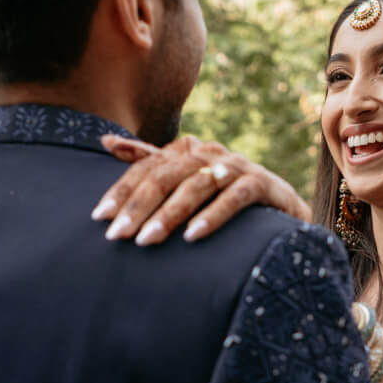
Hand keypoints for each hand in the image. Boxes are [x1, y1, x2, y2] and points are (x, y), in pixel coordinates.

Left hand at [94, 134, 308, 243]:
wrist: (283, 212)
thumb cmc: (225, 197)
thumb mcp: (187, 179)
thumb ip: (150, 161)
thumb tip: (105, 141)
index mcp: (188, 150)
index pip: (147, 167)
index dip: (122, 190)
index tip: (99, 217)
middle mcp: (210, 153)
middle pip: (167, 176)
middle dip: (139, 207)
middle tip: (117, 236)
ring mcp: (237, 167)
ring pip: (196, 187)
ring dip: (169, 215)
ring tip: (146, 241)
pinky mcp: (263, 184)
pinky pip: (234, 199)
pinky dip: (212, 217)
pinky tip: (192, 236)